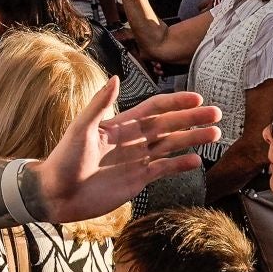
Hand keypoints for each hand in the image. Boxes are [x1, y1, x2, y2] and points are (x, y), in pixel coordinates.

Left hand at [30, 80, 221, 222]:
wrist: (56, 194)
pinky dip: (180, 165)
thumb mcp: (81, 129)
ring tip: (215, 134)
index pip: (154, 109)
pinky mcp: (137, 181)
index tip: (197, 98)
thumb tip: (115, 77)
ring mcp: (136, 160)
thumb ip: (100, 105)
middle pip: (168, 126)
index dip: (175, 103)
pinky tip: (196, 161)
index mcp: (120, 124)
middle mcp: (132, 140)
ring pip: (170, 146)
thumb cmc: (64, 159)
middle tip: (217, 114)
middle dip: (192, 119)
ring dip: (192, 139)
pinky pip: (163, 170)